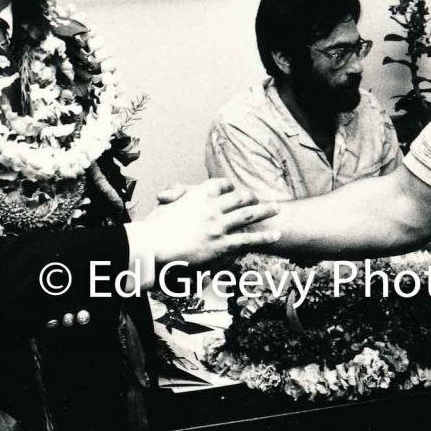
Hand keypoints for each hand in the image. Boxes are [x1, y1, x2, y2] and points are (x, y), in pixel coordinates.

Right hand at [138, 178, 278, 266]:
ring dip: (265, 210)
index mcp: (198, 195)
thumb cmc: (153, 228)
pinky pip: (248, 239)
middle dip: (251, 197)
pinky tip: (276, 235)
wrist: (153, 246)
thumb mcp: (163, 205)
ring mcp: (219, 225)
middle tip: (259, 198)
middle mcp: (212, 207)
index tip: (232, 188)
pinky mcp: (222, 244)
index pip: (219, 185)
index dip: (228, 186)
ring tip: (277, 208)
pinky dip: (263, 237)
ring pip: (249, 215)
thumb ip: (172, 197)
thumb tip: (168, 195)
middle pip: (239, 197)